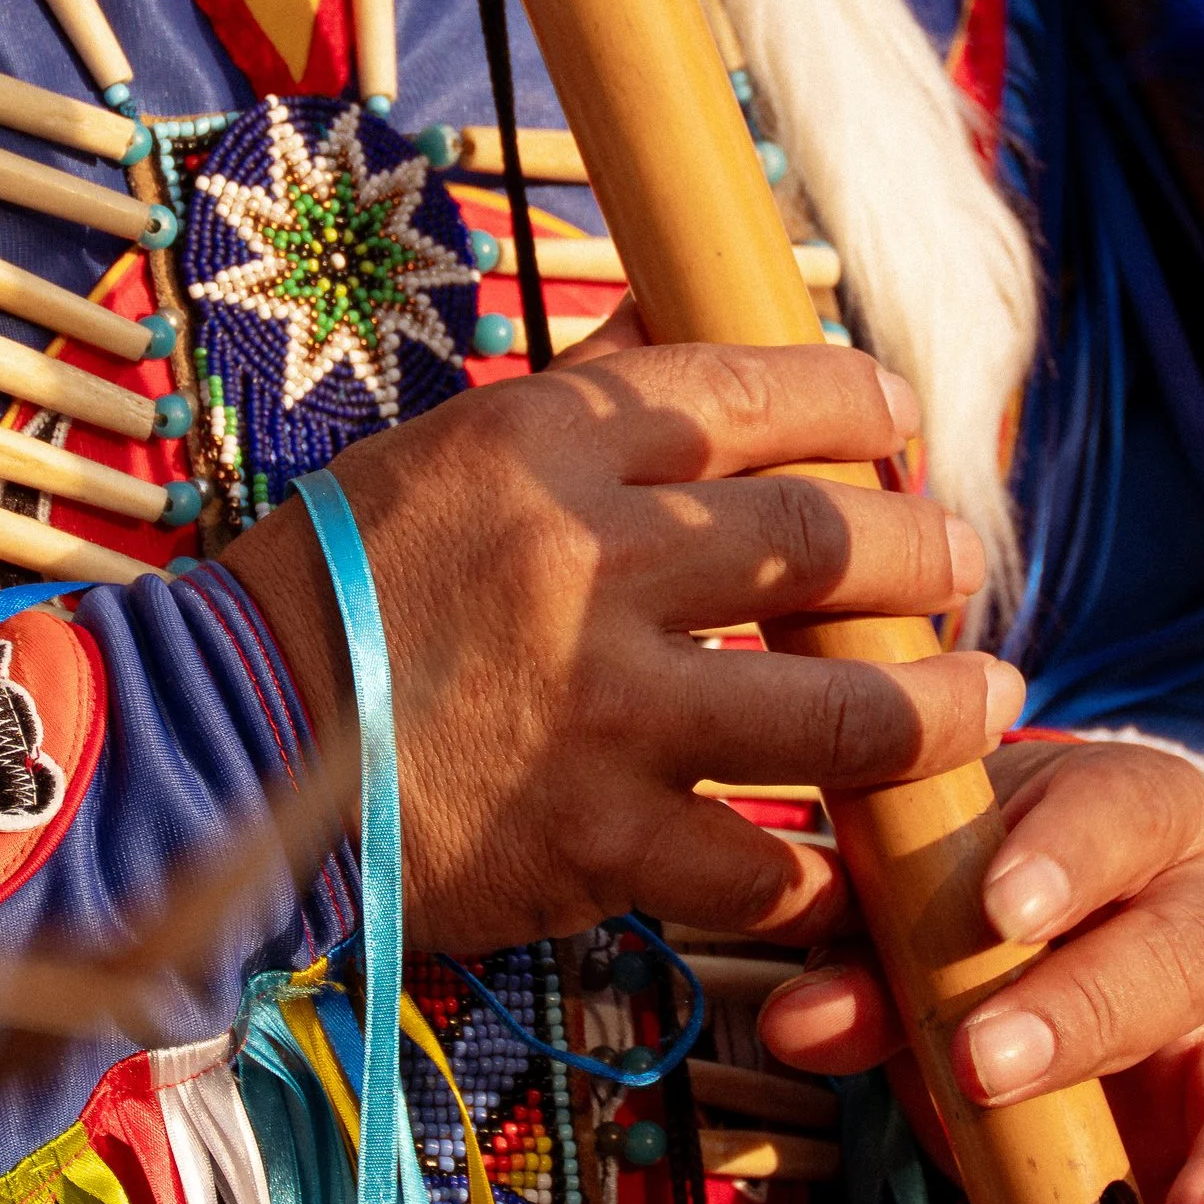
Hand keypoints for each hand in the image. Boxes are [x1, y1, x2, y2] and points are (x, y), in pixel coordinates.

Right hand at [223, 314, 1024, 954]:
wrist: (216, 746)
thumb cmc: (325, 588)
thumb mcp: (439, 453)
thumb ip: (576, 405)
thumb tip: (676, 331)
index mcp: (543, 445)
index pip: (750, 389)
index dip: (858, 403)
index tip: (909, 424)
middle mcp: (588, 562)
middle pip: (824, 542)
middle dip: (926, 554)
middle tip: (967, 563)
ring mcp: (602, 712)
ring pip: (837, 714)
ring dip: (935, 711)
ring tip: (988, 699)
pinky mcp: (595, 845)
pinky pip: (763, 869)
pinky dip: (823, 872)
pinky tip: (857, 862)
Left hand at [756, 740, 1203, 1203]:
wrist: (1101, 905)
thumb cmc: (1006, 880)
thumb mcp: (937, 888)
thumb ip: (868, 945)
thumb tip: (799, 1020)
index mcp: (1140, 813)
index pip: (1114, 812)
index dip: (1062, 858)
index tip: (1000, 906)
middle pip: (1178, 956)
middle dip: (1082, 1016)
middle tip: (986, 1068)